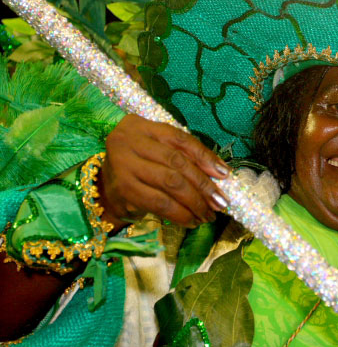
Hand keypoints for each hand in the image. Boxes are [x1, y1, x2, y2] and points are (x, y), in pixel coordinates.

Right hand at [98, 114, 229, 229]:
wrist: (104, 189)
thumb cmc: (140, 166)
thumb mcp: (158, 152)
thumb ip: (184, 156)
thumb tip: (221, 173)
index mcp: (141, 126)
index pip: (180, 139)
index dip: (205, 156)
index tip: (225, 174)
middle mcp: (128, 141)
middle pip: (176, 162)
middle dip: (203, 184)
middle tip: (220, 202)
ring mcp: (123, 165)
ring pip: (170, 184)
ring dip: (194, 203)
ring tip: (208, 215)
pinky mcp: (123, 190)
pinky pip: (159, 203)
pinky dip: (180, 214)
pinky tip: (191, 221)